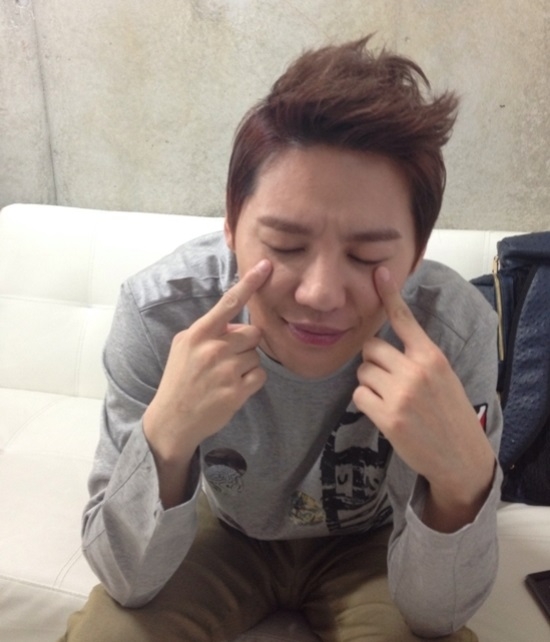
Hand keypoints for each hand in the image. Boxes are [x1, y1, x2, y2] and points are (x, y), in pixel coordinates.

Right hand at [144, 259, 271, 469]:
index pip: (228, 303)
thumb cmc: (179, 379)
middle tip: (228, 358)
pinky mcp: (236, 392)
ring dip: (246, 365)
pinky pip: (260, 376)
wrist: (172, 420)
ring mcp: (226, 371)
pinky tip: (233, 388)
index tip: (265, 267)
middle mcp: (213, 350)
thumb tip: (233, 321)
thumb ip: (208, 330)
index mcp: (198, 334)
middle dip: (246, 344)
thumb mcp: (183, 346)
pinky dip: (251, 381)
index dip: (249, 284)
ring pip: (256, 356)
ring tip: (225, 376)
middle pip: (252, 333)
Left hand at [353, 266, 494, 530]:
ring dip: (369, 383)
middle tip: (386, 378)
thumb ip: (418, 358)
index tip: (379, 273)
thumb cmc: (450, 413)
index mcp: (431, 356)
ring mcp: (401, 394)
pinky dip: (365, 402)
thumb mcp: (443, 377)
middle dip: (372, 361)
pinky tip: (383, 413)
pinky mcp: (388, 417)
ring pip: (362, 372)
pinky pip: (359, 395)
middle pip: (370, 348)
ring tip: (389, 399)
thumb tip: (386, 346)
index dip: (390, 295)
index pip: (405, 320)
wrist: (461, 456)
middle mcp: (416, 370)